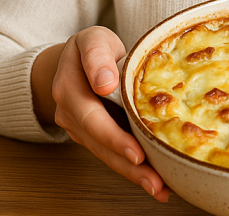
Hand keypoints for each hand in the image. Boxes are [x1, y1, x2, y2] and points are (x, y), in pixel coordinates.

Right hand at [31, 26, 170, 202]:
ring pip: (105, 155)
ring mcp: (79, 128)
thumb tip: (104, 82)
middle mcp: (70, 113)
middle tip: (154, 181)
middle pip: (100, 144)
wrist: (75, 59)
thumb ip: (97, 56)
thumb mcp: (93, 39)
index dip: (113, 137)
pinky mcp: (92, 136)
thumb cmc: (92, 47)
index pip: (91, 117)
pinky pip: (111, 154)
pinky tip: (154, 182)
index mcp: (69, 87)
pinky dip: (131, 168)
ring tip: (159, 188)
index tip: (136, 153)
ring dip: (132, 174)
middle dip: (128, 165)